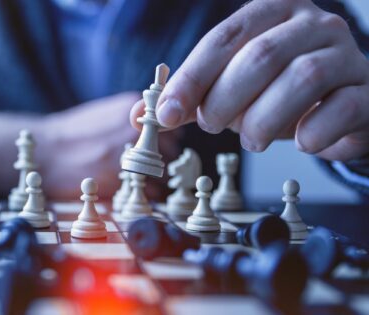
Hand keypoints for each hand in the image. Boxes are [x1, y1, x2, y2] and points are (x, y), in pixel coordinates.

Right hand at [0, 92, 179, 199]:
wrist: (45, 152)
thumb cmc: (72, 135)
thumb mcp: (104, 113)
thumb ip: (131, 119)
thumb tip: (157, 129)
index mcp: (131, 108)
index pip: (172, 125)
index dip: (166, 140)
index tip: (157, 147)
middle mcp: (133, 129)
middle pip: (170, 149)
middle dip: (161, 160)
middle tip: (144, 167)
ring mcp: (128, 154)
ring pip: (162, 172)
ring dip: (155, 179)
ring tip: (136, 180)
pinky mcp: (120, 179)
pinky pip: (150, 191)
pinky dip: (145, 194)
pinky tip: (129, 190)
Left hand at [132, 0, 368, 160]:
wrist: (340, 106)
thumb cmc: (277, 93)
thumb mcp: (230, 89)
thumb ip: (189, 98)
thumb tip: (141, 115)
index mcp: (272, 12)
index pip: (224, 37)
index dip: (191, 77)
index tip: (166, 114)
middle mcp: (313, 24)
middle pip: (261, 55)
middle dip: (225, 99)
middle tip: (212, 126)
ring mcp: (347, 54)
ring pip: (303, 78)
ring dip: (264, 120)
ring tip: (250, 140)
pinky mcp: (367, 90)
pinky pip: (341, 109)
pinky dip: (312, 133)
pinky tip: (300, 142)